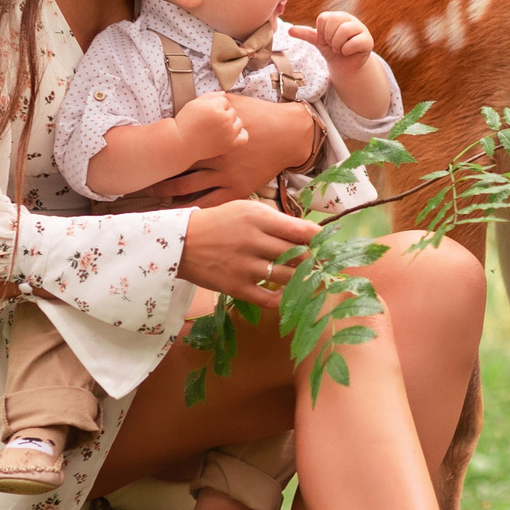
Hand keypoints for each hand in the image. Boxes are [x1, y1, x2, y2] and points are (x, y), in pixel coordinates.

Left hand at [152, 97, 320, 204]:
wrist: (289, 134)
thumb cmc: (260, 114)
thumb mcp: (231, 102)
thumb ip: (208, 105)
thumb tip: (186, 103)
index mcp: (211, 138)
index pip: (177, 148)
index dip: (158, 154)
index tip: (142, 158)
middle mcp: (215, 158)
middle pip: (177, 171)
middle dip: (156, 179)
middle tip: (138, 185)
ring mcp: (226, 177)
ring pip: (189, 191)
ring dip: (169, 196)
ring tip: (153, 200)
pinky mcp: (238, 190)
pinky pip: (212, 203)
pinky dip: (194, 209)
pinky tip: (182, 215)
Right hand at [172, 92, 249, 157]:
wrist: (181, 144)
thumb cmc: (185, 122)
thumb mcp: (195, 104)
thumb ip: (210, 96)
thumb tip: (224, 93)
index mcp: (215, 107)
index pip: (225, 101)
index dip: (215, 106)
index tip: (207, 113)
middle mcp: (224, 119)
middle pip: (232, 111)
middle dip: (223, 114)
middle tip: (210, 122)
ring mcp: (229, 133)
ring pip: (238, 122)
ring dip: (231, 124)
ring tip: (218, 129)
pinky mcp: (230, 144)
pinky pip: (244, 136)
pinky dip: (239, 134)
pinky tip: (230, 134)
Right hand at [177, 198, 318, 308]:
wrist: (181, 243)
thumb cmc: (219, 223)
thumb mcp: (246, 210)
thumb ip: (274, 220)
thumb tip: (307, 233)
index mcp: (257, 218)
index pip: (299, 230)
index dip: (319, 239)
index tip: (328, 244)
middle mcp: (252, 241)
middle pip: (298, 255)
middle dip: (313, 260)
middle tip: (321, 263)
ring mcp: (244, 266)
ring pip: (288, 277)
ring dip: (301, 279)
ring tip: (308, 278)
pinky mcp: (236, 287)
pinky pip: (269, 299)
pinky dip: (283, 298)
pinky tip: (286, 293)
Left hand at [290, 11, 374, 63]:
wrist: (345, 66)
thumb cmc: (332, 50)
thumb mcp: (318, 41)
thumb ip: (306, 34)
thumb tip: (289, 30)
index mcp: (337, 16)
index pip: (323, 18)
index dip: (321, 32)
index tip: (325, 40)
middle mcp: (350, 19)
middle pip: (334, 21)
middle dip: (329, 38)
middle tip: (333, 46)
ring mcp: (361, 29)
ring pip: (344, 30)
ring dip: (337, 45)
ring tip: (340, 49)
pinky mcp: (368, 40)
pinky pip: (354, 42)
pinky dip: (347, 50)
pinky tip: (348, 52)